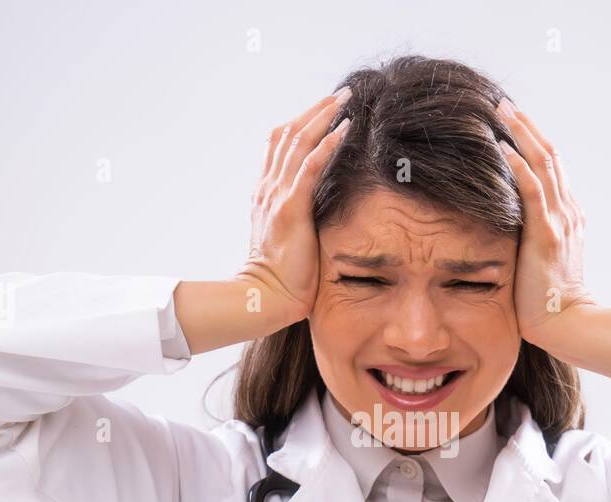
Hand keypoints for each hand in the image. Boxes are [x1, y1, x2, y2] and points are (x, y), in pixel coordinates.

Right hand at [237, 88, 353, 329]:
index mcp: (266, 195)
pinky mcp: (291, 209)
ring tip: (345, 100)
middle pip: (288, 135)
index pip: (279, 147)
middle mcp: (268, 189)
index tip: (324, 110)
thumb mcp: (288, 239)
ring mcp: (277, 197)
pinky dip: (326, 145)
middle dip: (314, 111)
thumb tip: (316, 212)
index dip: (301, 124)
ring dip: (322, 118)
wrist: (266, 298)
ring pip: (298, 143)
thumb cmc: (282, 279)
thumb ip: (297, 219)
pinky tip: (344, 130)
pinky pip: (309, 168)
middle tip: (340, 95)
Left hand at [496, 98, 596, 344]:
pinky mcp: (547, 235)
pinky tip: (505, 149)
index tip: (510, 124)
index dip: (532, 142)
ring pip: (544, 165)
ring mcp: (560, 221)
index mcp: (567, 217)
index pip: (551, 169)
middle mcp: (568, 212)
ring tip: (502, 112)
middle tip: (503, 105)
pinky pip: (534, 192)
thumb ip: (527, 236)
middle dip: (526, 128)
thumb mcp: (537, 259)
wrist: (564, 323)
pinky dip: (520, 167)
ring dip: (522, 135)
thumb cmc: (544, 300)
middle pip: (550, 157)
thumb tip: (502, 224)